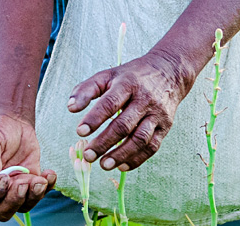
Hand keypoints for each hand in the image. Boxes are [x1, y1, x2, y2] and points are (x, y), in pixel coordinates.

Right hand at [0, 110, 58, 220]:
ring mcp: (13, 188)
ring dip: (33, 196)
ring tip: (39, 179)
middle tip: (23, 183)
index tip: (4, 178)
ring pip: (22, 206)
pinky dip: (47, 187)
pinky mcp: (30, 183)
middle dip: (14, 201)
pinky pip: (39, 194)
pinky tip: (49, 173)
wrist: (12, 121)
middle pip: (2, 211)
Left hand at [66, 49, 196, 172]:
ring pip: (140, 139)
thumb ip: (87, 89)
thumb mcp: (108, 75)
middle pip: (124, 125)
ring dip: (121, 155)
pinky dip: (137, 159)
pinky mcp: (165, 126)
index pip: (110, 103)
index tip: (80, 132)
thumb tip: (70, 108)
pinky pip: (152, 147)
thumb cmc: (131, 76)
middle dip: (105, 142)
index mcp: (128, 84)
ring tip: (104, 165)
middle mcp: (145, 100)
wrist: (169, 72)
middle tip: (88, 156)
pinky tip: (121, 166)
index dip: (95, 118)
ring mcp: (157, 114)